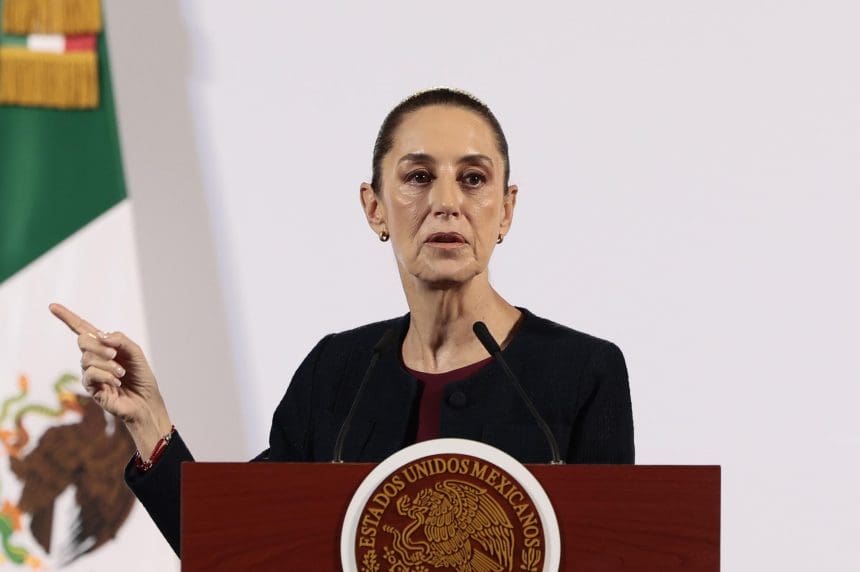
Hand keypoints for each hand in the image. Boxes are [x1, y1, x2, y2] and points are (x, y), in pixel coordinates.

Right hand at [49, 303, 171, 455]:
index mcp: (104, 346)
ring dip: (109, 364)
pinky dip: (106, 375)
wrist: (146, 401)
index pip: (82, 329)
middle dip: (100, 345)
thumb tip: (100, 335)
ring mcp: (90, 373)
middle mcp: (93, 357)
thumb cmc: (141, 376)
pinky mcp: (90, 387)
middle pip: (83, 339)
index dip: (67, 317)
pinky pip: (90, 374)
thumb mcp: (135, 353)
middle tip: (116, 355)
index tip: (52, 306)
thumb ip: (120, 340)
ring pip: (88, 358)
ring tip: (121, 374)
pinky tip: (116, 383)